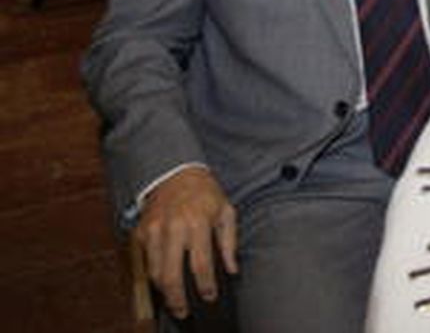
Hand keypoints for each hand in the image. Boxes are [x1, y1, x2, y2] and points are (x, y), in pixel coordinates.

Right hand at [135, 167, 237, 319]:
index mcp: (198, 223)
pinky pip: (146, 261)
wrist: (176, 173)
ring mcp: (154, 231)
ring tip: (173, 299)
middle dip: (177, 298)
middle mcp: (173, 228)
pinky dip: (153, 274)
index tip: (209, 297)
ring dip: (163, 290)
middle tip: (183, 311)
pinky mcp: (141, 232)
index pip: (201, 264)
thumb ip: (230, 242)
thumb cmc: (205, 193)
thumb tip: (232, 269)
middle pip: (171, 274)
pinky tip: (163, 280)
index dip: (206, 285)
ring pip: (154, 272)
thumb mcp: (226, 211)